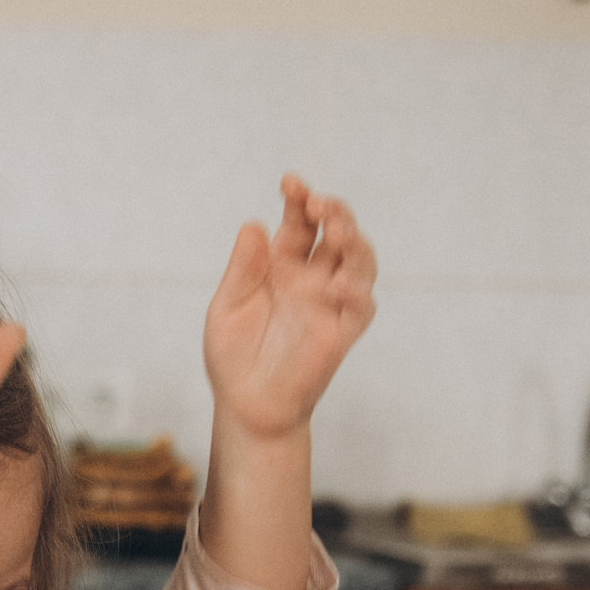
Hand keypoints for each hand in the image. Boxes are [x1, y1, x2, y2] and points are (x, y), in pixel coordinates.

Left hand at [202, 175, 377, 440]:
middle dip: (333, 211)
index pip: (300, 222)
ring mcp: (330, 304)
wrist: (246, 406)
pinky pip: (362, 307)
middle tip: (317, 203)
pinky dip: (357, 290)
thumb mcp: (228, 307)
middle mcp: (312, 278)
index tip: (289, 183)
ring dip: (353, 240)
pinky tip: (339, 282)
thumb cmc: (233, 356)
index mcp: (282, 265)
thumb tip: (253, 225)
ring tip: (336, 229)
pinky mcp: (342, 333)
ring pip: (359, 261)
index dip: (299, 199)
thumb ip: (243, 270)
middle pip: (336, 232)